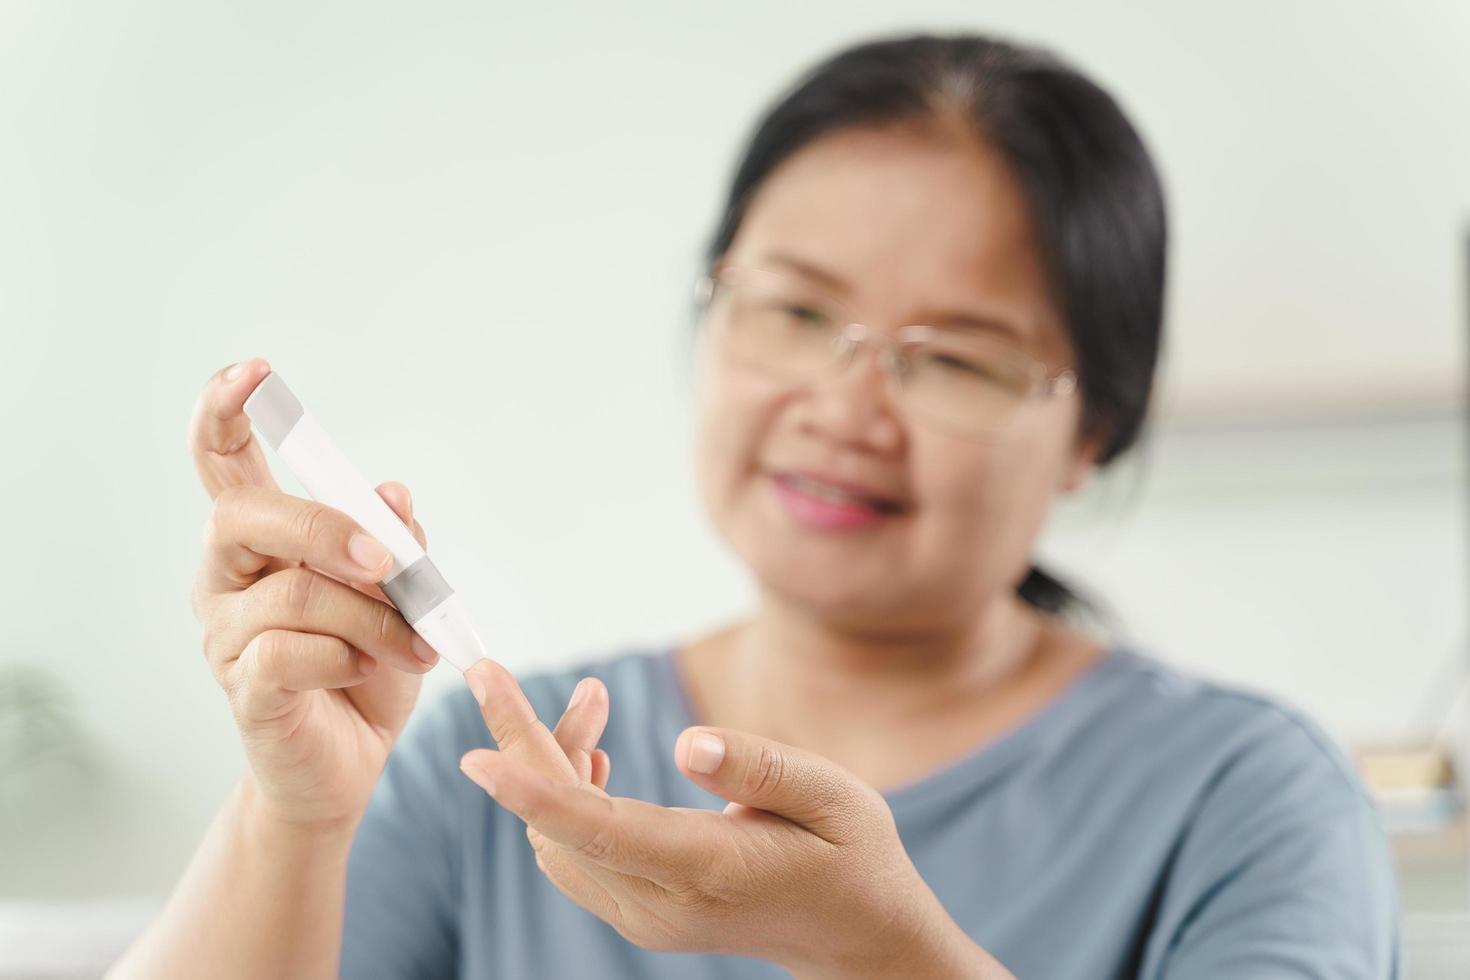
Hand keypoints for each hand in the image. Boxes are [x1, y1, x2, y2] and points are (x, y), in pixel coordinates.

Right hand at [189, 357, 438, 830]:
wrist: (354, 759)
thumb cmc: (369, 665)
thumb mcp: (400, 594)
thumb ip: (396, 541)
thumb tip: (392, 492)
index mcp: (261, 539)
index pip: (222, 461)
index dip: (227, 411)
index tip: (253, 371)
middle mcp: (226, 577)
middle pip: (245, 515)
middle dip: (327, 530)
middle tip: (391, 563)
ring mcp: (224, 634)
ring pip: (293, 593)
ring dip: (372, 617)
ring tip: (415, 645)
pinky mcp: (243, 688)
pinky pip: (290, 654)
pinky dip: (347, 659)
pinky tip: (364, 674)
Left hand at [457, 720, 1005, 977]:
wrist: (855, 936)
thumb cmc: (851, 855)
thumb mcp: (833, 798)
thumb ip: (762, 770)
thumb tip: (688, 744)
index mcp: (707, 871)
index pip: (598, 831)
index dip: (533, 789)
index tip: (477, 754)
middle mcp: (660, 905)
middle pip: (559, 825)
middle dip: (526, 743)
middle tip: (503, 673)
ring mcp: (644, 916)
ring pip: (557, 836)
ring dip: (549, 763)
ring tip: (593, 701)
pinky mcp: (637, 912)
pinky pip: (574, 851)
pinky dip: (563, 795)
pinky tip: (593, 752)